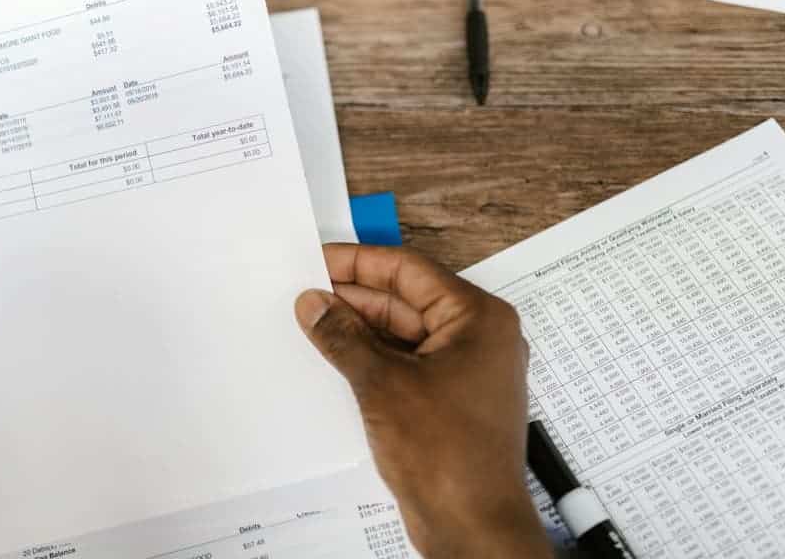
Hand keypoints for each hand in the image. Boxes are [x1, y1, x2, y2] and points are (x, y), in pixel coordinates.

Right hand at [295, 244, 550, 558]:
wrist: (473, 525)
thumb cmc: (447, 454)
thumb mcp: (382, 384)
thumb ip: (344, 337)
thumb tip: (314, 305)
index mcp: (478, 319)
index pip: (410, 271)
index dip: (359, 263)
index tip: (318, 259)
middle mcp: (479, 338)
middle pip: (408, 300)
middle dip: (355, 298)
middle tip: (305, 294)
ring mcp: (467, 371)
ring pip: (405, 334)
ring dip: (361, 330)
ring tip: (311, 324)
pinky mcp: (451, 400)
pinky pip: (407, 364)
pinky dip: (373, 359)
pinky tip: (335, 359)